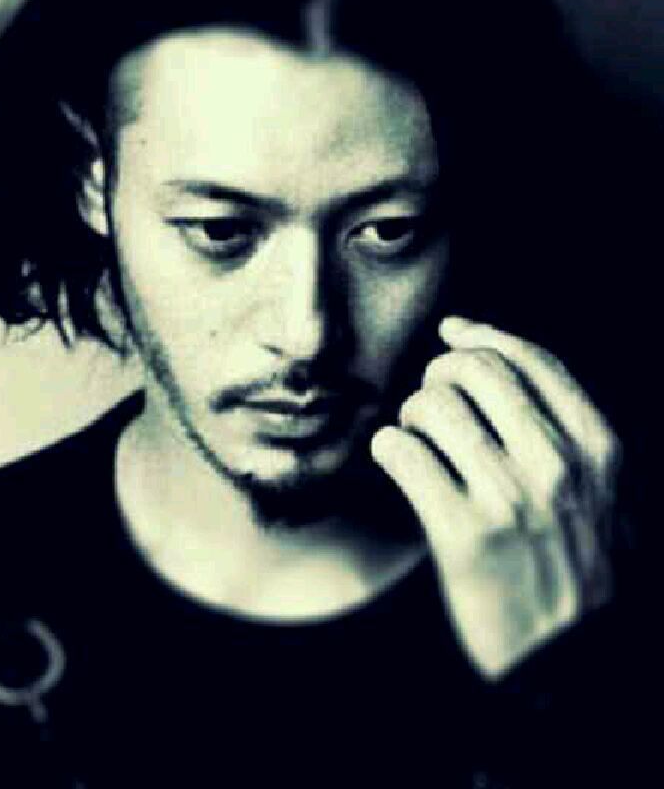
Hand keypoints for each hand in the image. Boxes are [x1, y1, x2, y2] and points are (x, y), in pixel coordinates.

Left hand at [370, 316, 619, 679]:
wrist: (569, 659)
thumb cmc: (574, 565)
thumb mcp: (602, 494)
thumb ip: (564, 432)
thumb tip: (493, 355)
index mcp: (598, 450)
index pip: (531, 361)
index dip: (482, 335)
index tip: (452, 331)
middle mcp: (558, 467)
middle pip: (474, 371)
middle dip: (440, 373)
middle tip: (432, 399)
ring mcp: (510, 500)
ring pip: (432, 406)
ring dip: (412, 414)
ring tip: (416, 436)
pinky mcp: (462, 535)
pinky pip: (402, 452)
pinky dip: (389, 448)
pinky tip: (398, 461)